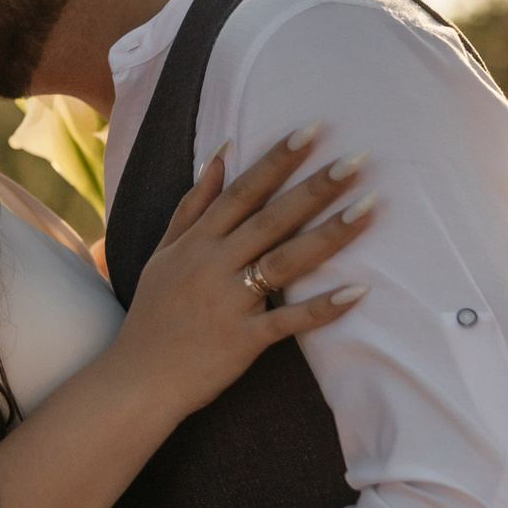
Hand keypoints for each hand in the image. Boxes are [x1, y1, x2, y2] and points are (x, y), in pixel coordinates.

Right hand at [109, 123, 375, 417]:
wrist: (136, 378)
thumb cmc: (153, 314)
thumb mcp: (163, 253)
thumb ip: (193, 206)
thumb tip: (219, 156)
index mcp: (196, 243)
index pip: (242, 192)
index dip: (277, 159)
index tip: (312, 130)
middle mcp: (212, 266)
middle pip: (271, 219)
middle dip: (315, 187)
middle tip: (358, 157)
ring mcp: (229, 304)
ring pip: (285, 262)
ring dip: (329, 234)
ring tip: (370, 206)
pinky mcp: (243, 341)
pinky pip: (288, 321)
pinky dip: (322, 308)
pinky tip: (358, 291)